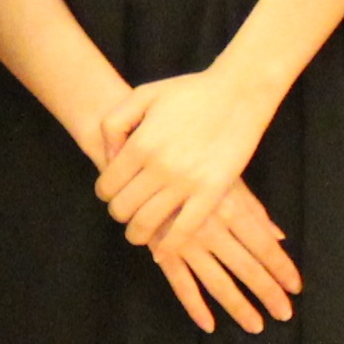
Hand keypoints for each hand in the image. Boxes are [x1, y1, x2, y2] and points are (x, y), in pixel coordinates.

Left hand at [92, 66, 277, 259]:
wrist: (238, 94)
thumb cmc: (189, 92)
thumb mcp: (142, 95)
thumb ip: (114, 123)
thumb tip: (108, 156)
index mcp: (139, 145)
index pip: (107, 186)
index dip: (105, 193)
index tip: (113, 192)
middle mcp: (159, 167)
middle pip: (123, 209)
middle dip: (119, 213)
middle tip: (126, 209)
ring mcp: (186, 183)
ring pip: (147, 224)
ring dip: (137, 233)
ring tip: (139, 230)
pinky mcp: (212, 193)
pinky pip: (184, 231)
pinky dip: (168, 246)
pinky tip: (161, 251)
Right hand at [146, 183, 303, 336]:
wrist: (145, 166)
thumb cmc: (192, 170)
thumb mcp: (227, 180)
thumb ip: (254, 210)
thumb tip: (279, 237)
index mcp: (231, 208)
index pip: (263, 246)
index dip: (282, 268)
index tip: (295, 287)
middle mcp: (211, 229)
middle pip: (246, 267)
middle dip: (268, 292)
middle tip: (284, 313)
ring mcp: (186, 242)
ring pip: (216, 282)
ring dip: (237, 306)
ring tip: (255, 325)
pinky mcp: (163, 250)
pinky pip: (180, 283)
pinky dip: (194, 306)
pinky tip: (208, 325)